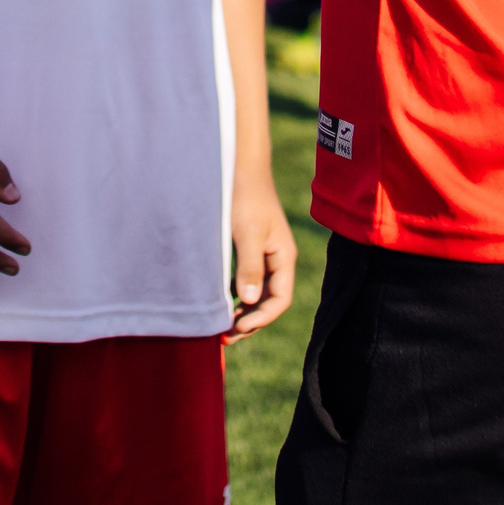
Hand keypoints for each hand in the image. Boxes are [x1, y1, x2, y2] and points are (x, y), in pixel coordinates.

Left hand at [224, 176, 297, 341]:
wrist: (239, 167)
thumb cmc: (245, 197)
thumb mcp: (247, 233)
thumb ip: (249, 267)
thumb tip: (248, 301)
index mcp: (283, 257)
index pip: (279, 299)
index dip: (261, 318)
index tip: (237, 328)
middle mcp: (276, 259)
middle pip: (269, 300)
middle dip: (250, 320)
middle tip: (226, 337)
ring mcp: (263, 254)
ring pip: (257, 291)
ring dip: (242, 310)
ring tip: (222, 325)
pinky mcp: (249, 248)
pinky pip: (246, 279)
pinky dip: (235, 294)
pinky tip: (220, 300)